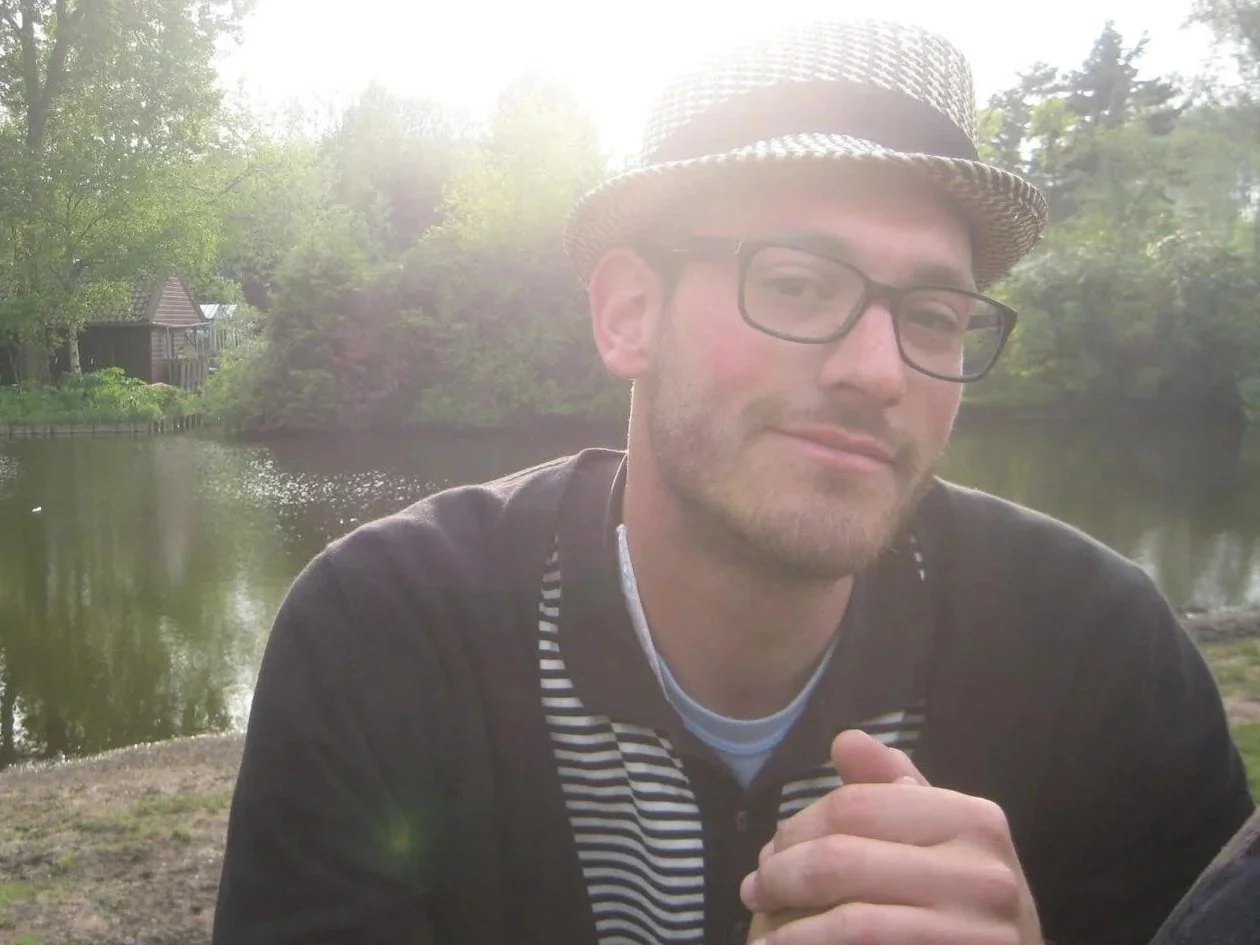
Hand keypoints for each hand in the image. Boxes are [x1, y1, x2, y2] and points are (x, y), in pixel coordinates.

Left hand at [740, 730, 1042, 944]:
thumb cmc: (962, 896)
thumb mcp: (938, 834)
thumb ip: (892, 789)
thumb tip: (845, 740)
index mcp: (973, 819)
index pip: (854, 807)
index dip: (797, 829)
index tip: (768, 851)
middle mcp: (985, 874)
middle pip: (843, 860)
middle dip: (782, 875)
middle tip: (754, 891)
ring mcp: (979, 932)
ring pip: (852, 921)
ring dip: (790, 930)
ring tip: (764, 935)